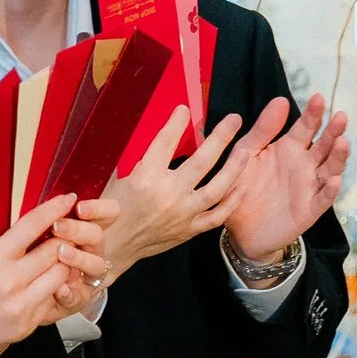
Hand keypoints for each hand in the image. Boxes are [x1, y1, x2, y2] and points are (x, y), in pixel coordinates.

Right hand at [0, 194, 101, 357]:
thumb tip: (28, 224)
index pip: (32, 226)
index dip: (54, 209)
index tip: (67, 199)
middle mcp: (8, 283)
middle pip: (54, 251)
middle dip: (62, 239)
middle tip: (63, 234)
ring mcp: (19, 307)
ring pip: (60, 275)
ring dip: (60, 265)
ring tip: (53, 261)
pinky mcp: (25, 326)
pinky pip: (51, 300)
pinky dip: (50, 289)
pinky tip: (40, 286)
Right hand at [91, 104, 288, 273]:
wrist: (111, 248)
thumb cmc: (111, 209)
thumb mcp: (119, 177)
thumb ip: (142, 157)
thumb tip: (163, 131)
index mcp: (144, 179)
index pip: (164, 143)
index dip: (175, 123)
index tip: (185, 109)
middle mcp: (166, 195)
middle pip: (200, 163)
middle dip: (220, 138)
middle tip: (234, 119)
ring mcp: (180, 215)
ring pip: (215, 190)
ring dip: (233, 169)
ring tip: (245, 151)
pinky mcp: (188, 231)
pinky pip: (216, 216)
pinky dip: (231, 202)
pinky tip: (242, 187)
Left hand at [222, 93, 349, 262]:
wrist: (238, 229)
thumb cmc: (242, 188)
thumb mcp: (246, 154)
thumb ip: (262, 130)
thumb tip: (281, 100)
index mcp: (289, 148)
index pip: (306, 127)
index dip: (313, 114)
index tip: (318, 98)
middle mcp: (304, 165)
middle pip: (324, 146)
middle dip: (333, 132)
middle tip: (341, 117)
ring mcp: (309, 187)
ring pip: (329, 169)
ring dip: (338, 157)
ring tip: (342, 143)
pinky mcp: (309, 211)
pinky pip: (322, 200)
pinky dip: (330, 191)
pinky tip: (334, 180)